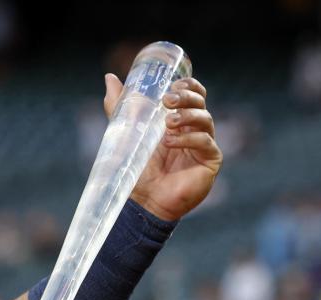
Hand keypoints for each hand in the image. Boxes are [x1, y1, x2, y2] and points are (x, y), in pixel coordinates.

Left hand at [103, 74, 222, 221]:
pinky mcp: (210, 161)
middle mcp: (195, 130)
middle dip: (187, 97)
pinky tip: (171, 142)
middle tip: (168, 100)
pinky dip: (189, 139)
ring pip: (206, 120)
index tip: (174, 84)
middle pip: (201, 104)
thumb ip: (120, 106)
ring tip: (168, 123)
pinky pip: (206, 143)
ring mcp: (204, 145)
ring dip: (187, 116)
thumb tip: (110, 77)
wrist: (141, 201)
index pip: (195, 95)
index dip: (189, 86)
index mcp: (180, 120)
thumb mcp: (126, 131)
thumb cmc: (136, 168)